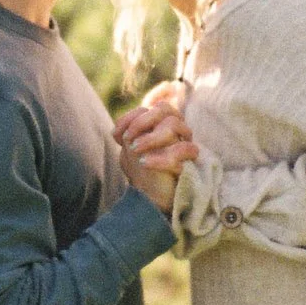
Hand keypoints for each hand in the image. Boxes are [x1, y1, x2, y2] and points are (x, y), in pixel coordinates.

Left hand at [115, 85, 194, 207]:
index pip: (151, 107)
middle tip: (129, 138)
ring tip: (135, 150)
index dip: (133, 117)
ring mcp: (183, 143)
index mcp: (162, 123)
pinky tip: (144, 163)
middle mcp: (175, 130)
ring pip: (174, 125)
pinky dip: (160, 157)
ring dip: (150, 136)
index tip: (117, 136)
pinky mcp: (189, 162)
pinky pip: (183, 150)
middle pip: (165, 108)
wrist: (150, 197)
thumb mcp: (129, 149)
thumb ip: (125, 132)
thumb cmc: (140, 170)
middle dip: (143, 120)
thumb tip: (117, 128)